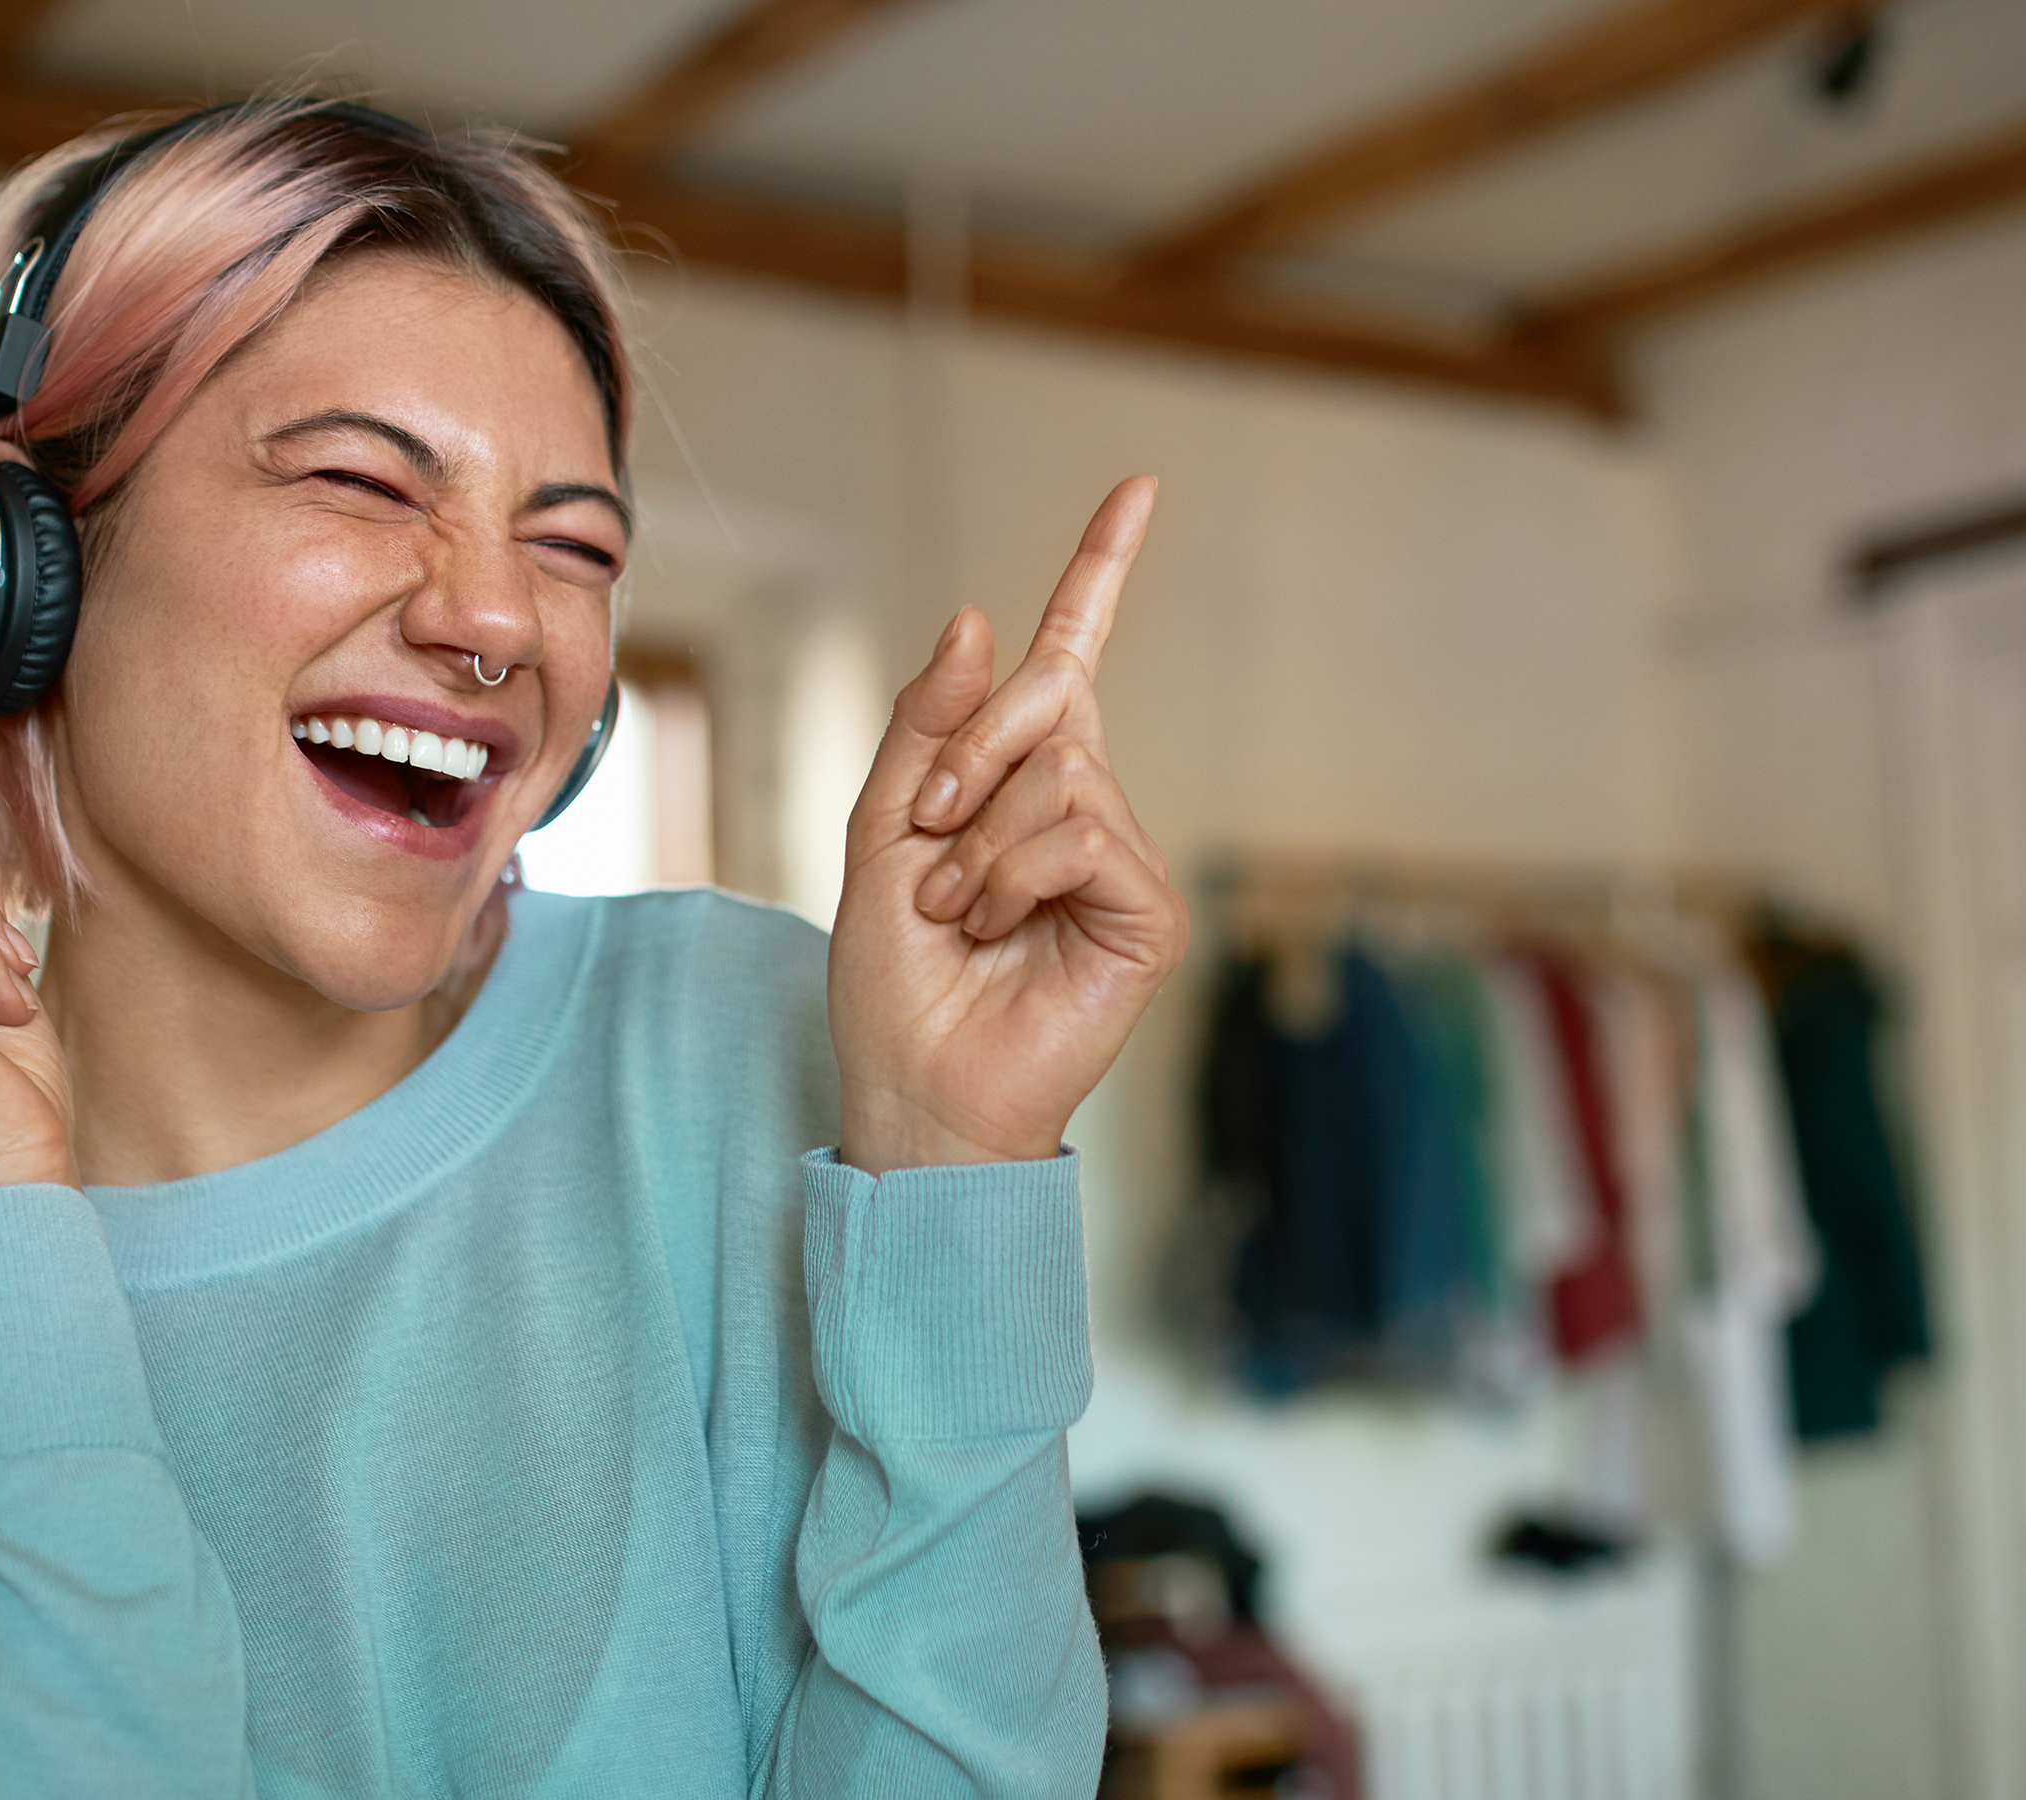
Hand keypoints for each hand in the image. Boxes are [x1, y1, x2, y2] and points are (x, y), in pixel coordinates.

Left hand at [828, 477, 1188, 1171]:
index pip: (1071, 659)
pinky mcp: (1145, 911)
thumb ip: (926, 725)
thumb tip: (986, 619)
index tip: (1139, 489)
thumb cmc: (893, 980)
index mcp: (1020, 783)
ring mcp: (1120, 859)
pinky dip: (1012, 872)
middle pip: (1051, 697)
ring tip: (954, 909)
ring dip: (975, 837)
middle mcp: (1083, 807)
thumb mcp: (880, 829)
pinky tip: (992, 928)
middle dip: (968, 752)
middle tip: (927, 833)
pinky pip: (1080, 829)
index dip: (1102, 573)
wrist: (913, 1088)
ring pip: (1059, 768)